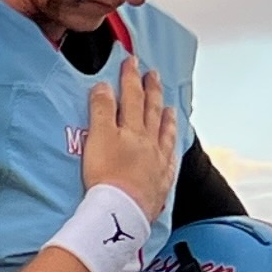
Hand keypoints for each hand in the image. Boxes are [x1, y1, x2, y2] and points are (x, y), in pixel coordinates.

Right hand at [80, 60, 182, 219]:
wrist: (121, 210)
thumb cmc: (105, 176)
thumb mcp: (97, 137)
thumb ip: (101, 110)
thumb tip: (104, 87)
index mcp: (131, 129)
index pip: (131, 97)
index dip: (131, 78)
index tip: (132, 62)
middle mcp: (148, 141)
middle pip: (151, 110)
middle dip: (151, 90)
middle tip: (154, 75)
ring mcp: (158, 161)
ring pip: (165, 133)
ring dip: (166, 117)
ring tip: (169, 107)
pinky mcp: (161, 181)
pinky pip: (170, 160)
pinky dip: (172, 149)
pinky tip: (174, 148)